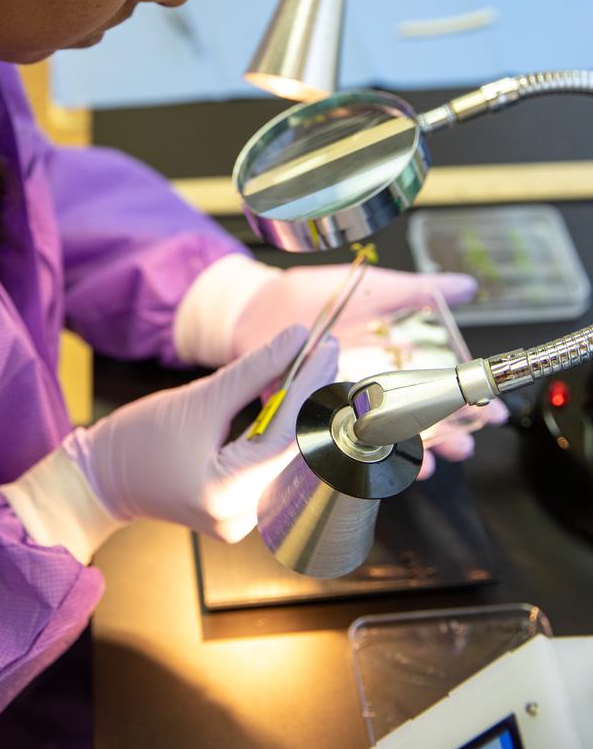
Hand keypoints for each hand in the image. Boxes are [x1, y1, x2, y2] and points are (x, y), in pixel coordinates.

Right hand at [63, 325, 338, 542]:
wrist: (104, 476)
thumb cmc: (139, 438)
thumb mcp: (197, 398)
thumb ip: (252, 371)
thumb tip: (296, 338)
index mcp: (224, 494)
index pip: (286, 436)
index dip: (310, 387)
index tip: (326, 347)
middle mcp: (241, 516)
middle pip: (294, 448)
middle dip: (311, 397)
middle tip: (326, 350)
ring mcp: (243, 519)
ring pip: (287, 455)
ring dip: (299, 410)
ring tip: (309, 366)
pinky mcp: (242, 509)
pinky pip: (272, 462)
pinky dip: (281, 427)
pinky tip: (286, 395)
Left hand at [230, 265, 504, 478]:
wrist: (258, 305)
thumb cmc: (316, 295)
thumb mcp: (374, 288)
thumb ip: (419, 290)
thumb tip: (466, 286)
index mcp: (388, 360)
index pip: (435, 386)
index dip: (464, 401)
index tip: (490, 412)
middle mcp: (369, 387)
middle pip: (415, 418)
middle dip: (444, 436)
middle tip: (465, 446)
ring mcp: (341, 402)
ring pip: (382, 435)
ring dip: (406, 451)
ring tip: (427, 462)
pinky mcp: (310, 413)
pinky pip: (336, 438)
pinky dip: (353, 451)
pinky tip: (372, 461)